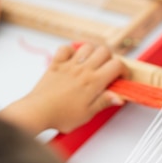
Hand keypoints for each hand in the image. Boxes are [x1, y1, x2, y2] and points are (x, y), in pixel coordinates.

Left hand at [0, 42, 127, 135]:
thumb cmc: (61, 115)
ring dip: (94, 52)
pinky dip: (71, 50)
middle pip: (105, 51)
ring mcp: (69, 65)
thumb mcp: (88, 114)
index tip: (121, 78)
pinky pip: (65, 48)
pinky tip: (74, 59)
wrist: (37, 112)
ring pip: (87, 46)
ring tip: (93, 64)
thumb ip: (104, 102)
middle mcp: (83, 69)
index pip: (117, 65)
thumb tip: (119, 96)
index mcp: (93, 82)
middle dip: (111, 59)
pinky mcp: (56, 64)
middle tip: (108, 71)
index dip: (123, 70)